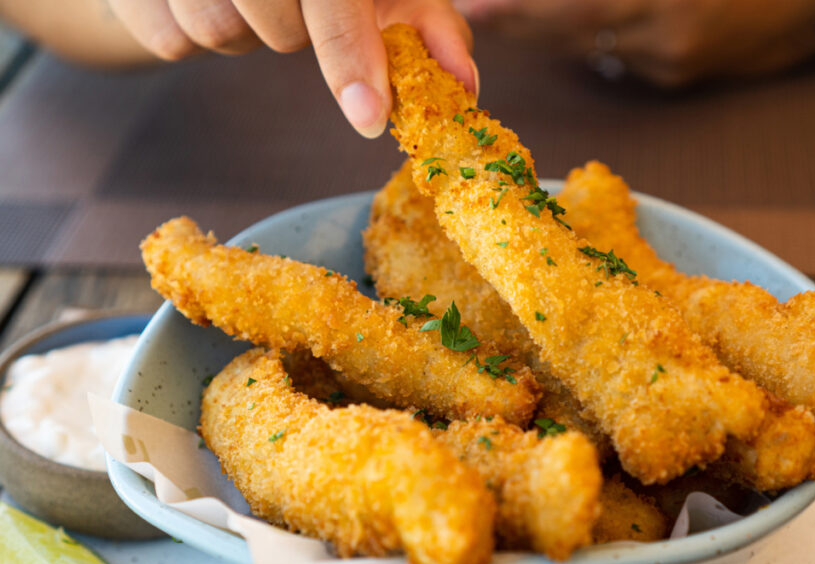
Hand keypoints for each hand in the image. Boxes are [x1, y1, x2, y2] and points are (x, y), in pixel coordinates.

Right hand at [107, 0, 476, 137]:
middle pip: (275, 24)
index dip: (352, 56)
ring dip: (240, 36)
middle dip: (289, 36)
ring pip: (215, 30)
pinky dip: (188, 37)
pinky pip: (167, 38)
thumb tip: (464, 87)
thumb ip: (428, 25)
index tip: (369, 118)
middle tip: (286, 8)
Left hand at [455, 0, 814, 87]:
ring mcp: (670, 58)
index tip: (476, 3)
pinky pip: (618, 53)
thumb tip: (563, 1)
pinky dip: (586, 37)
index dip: (521, 9)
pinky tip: (562, 24)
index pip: (573, 7)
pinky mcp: (677, 73)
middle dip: (519, 19)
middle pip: (569, 29)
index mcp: (664, 1)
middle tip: (473, 8)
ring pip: (589, 44)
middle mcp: (663, 32)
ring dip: (544, 28)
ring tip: (502, 13)